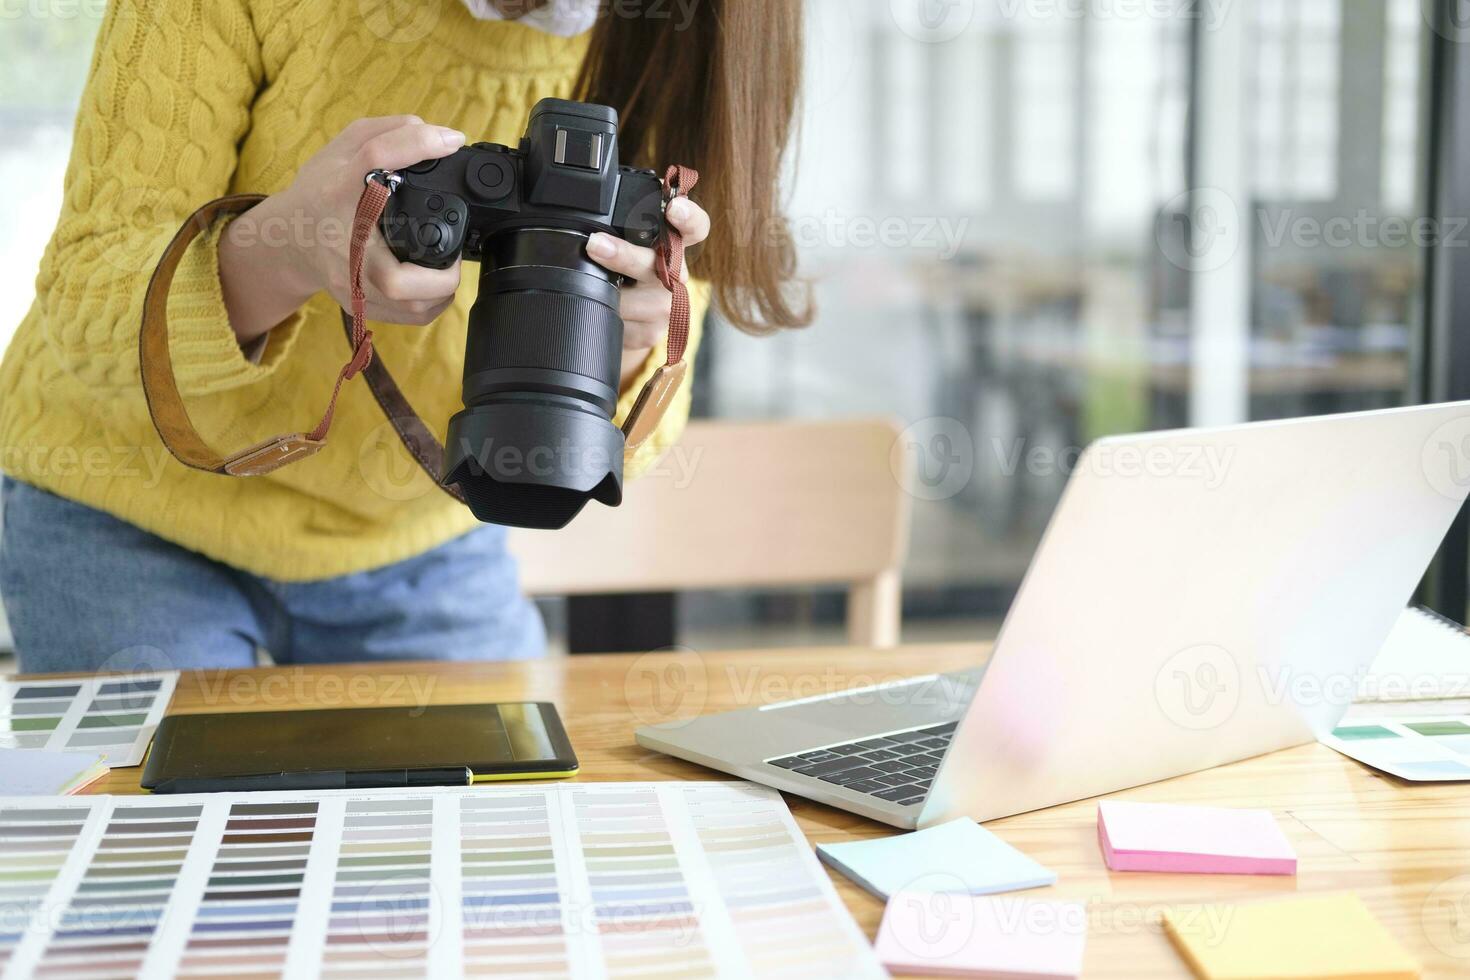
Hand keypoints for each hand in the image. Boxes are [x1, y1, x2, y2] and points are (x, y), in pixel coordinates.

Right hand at [219, 116, 466, 344]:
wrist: (287, 237)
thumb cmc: (320, 193)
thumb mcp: (343, 150)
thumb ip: (387, 133)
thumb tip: (438, 135)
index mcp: (338, 190)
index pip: (375, 158)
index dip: (417, 145)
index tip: (450, 141)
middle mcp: (342, 240)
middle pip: (396, 278)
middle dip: (440, 273)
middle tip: (454, 248)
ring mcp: (349, 280)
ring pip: (408, 306)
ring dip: (441, 290)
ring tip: (447, 266)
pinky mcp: (357, 304)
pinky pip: (407, 316)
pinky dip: (430, 304)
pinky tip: (433, 284)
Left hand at [584, 196, 710, 388]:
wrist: (627, 320)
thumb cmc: (625, 274)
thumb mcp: (626, 247)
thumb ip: (619, 231)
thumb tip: (589, 225)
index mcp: (673, 245)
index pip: (694, 228)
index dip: (689, 217)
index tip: (675, 209)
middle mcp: (677, 276)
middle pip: (655, 264)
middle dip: (624, 255)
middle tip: (596, 244)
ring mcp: (666, 307)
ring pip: (629, 299)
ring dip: (603, 293)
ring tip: (591, 287)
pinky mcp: (651, 333)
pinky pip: (619, 322)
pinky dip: (605, 315)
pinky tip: (605, 311)